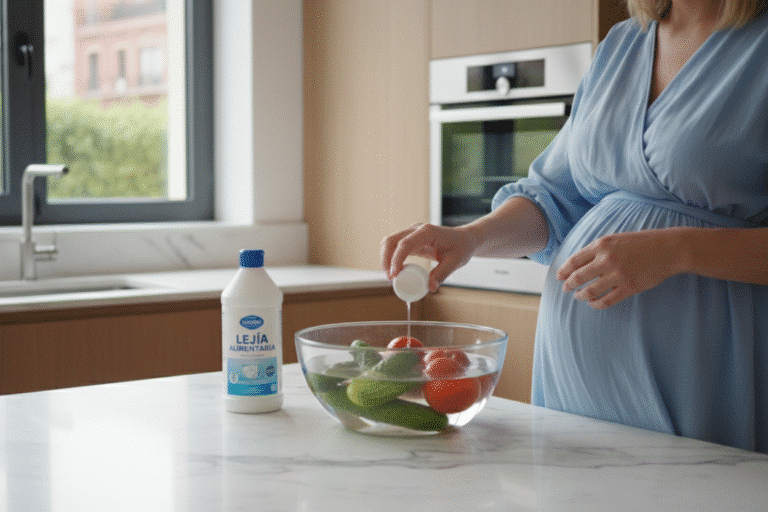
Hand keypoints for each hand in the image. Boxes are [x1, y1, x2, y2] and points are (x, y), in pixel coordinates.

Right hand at [380, 223, 477, 291]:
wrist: (464, 239)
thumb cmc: (461, 247)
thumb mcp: (455, 262)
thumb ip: (441, 274)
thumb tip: (430, 287)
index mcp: (427, 232)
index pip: (404, 244)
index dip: (396, 259)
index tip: (395, 275)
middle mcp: (416, 229)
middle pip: (391, 240)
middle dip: (386, 259)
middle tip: (390, 278)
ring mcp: (412, 233)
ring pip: (390, 242)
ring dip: (386, 258)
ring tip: (392, 276)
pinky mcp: (411, 239)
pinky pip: (395, 246)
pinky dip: (391, 258)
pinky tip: (396, 270)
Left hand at [556, 229, 680, 308]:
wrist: (668, 249)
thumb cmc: (640, 243)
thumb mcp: (615, 238)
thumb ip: (597, 249)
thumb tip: (577, 262)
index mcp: (601, 245)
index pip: (574, 261)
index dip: (563, 271)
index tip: (559, 277)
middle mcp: (607, 259)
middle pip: (578, 277)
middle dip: (568, 285)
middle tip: (566, 288)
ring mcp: (618, 274)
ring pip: (589, 291)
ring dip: (580, 296)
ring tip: (579, 296)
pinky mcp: (629, 287)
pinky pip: (606, 300)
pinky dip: (596, 304)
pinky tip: (593, 303)